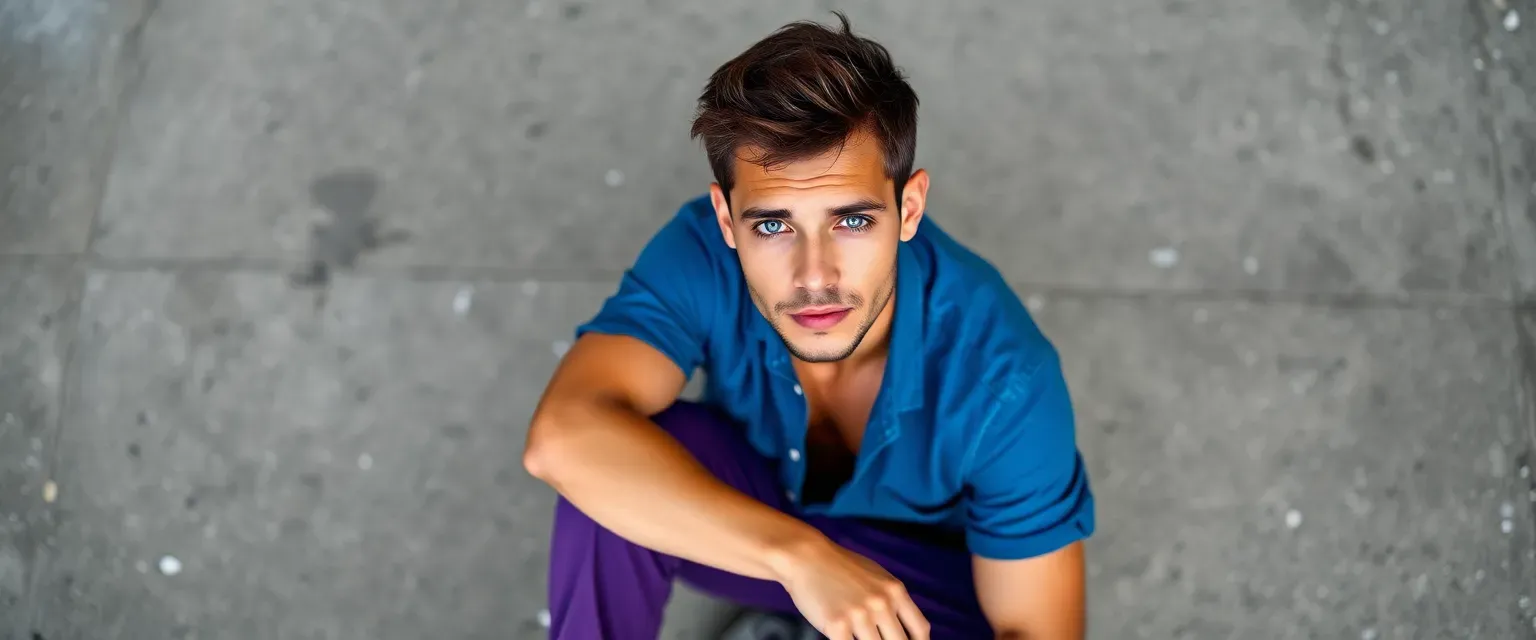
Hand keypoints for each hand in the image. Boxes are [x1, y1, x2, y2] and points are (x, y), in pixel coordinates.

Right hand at [769, 535, 930, 639]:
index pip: (921, 630)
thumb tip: (907, 628)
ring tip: (857, 636)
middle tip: (878, 639)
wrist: (805, 557)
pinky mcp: (837, 625)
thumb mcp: (876, 577)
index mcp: (895, 590)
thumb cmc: (840, 568)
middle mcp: (881, 603)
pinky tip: (843, 638)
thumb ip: (892, 600)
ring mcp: (859, 615)